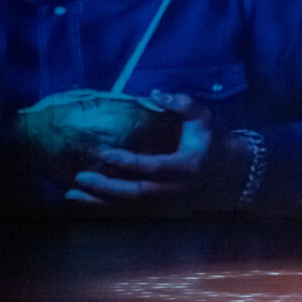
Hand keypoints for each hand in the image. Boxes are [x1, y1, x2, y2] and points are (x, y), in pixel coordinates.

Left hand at [65, 90, 211, 205]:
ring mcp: (165, 202)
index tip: (106, 153)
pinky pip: (128, 208)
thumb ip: (183, 104)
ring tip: (71, 195)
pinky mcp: (158, 206)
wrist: (230, 173)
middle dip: (107, 187)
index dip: (130, 162)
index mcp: (186, 167)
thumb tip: (155, 93)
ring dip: (99, 201)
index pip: (154, 167)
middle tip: (80, 177)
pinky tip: (82, 199)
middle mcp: (173, 190)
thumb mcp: (204, 119)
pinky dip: (104, 205)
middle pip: (137, 192)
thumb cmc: (212, 141)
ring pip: (129, 206)